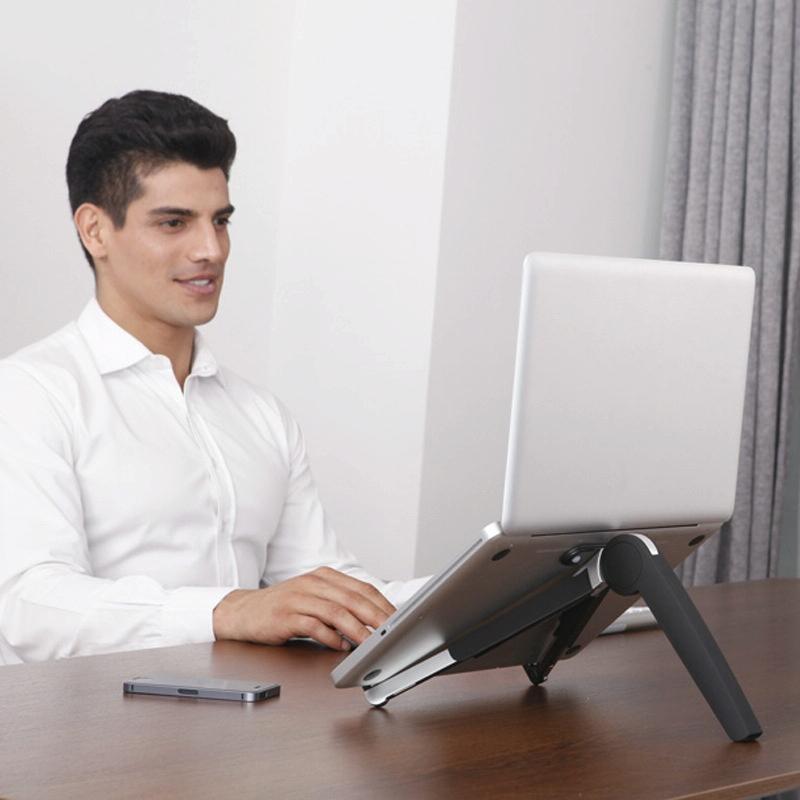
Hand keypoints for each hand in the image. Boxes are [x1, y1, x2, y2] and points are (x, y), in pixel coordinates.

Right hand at [212, 567, 395, 650]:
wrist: (244, 611)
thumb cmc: (284, 607)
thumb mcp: (314, 598)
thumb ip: (340, 605)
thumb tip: (373, 622)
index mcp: (325, 576)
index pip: (362, 588)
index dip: (382, 604)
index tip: (398, 620)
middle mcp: (313, 583)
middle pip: (352, 599)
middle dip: (376, 617)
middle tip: (391, 632)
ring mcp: (299, 598)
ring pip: (336, 612)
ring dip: (356, 629)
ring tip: (370, 643)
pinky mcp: (285, 615)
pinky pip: (313, 626)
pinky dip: (329, 637)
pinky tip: (339, 647)